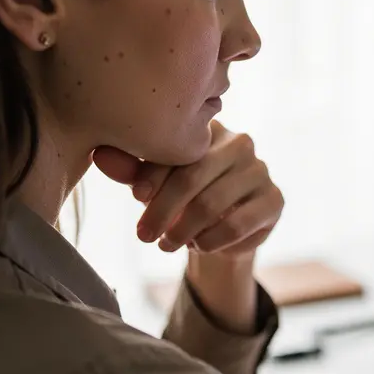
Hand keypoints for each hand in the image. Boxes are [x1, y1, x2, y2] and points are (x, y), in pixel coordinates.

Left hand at [92, 120, 283, 257]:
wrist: (225, 228)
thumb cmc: (184, 196)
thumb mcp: (154, 182)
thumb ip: (131, 169)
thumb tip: (99, 155)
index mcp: (209, 127)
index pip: (177, 149)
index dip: (152, 176)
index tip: (136, 200)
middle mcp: (240, 143)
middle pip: (193, 176)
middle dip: (163, 210)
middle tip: (143, 235)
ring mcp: (260, 171)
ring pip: (214, 203)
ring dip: (184, 230)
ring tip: (166, 244)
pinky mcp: (274, 200)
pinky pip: (237, 224)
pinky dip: (211, 240)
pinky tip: (198, 246)